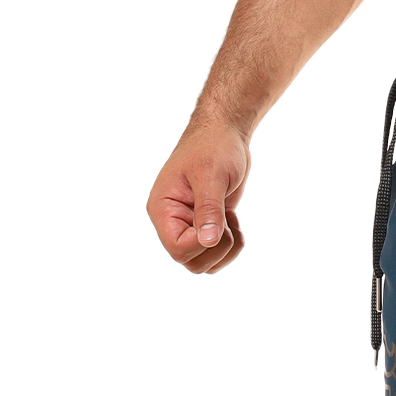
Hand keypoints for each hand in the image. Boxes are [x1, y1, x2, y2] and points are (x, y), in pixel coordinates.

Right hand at [146, 120, 251, 273]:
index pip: (178, 248)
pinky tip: (233, 219)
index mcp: (163, 209)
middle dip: (218, 247)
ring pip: (205, 263)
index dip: (202, 244)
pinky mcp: (207, 225)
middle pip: (192, 262)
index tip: (219, 219)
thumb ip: (208, 209)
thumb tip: (207, 241)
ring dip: (227, 248)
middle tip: (227, 217)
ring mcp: (190, 225)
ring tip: (231, 218)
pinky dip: (232, 243)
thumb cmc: (213, 146)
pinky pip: (217, 253)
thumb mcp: (211, 175)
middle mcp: (173, 221)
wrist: (225, 132)